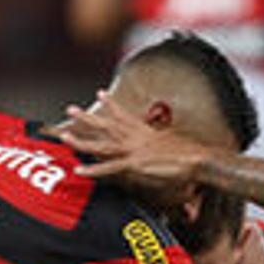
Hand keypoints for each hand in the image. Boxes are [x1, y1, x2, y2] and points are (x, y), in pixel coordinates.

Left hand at [57, 92, 206, 203]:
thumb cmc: (192, 154)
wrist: (199, 158)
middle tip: (70, 109)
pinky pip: (109, 167)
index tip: (99, 93)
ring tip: (64, 135)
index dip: (111, 105)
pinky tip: (79, 170)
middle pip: (107, 125)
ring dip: (82, 140)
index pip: (124, 115)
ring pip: (102, 144)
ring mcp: (134, 149)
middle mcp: (137, 137)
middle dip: (87, 118)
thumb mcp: (174, 145)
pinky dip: (94, 169)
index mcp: (146, 131)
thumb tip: (161, 150)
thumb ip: (163, 146)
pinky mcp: (136, 163)